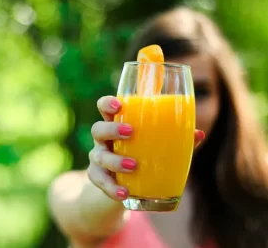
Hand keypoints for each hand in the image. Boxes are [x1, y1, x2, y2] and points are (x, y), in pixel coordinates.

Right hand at [88, 95, 204, 200]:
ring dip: (115, 160)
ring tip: (133, 166)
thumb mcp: (156, 148)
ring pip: (98, 156)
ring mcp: (99, 159)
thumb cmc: (144, 158)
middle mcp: (104, 140)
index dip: (108, 104)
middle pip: (98, 129)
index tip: (120, 105)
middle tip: (130, 132)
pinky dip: (112, 187)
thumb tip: (198, 134)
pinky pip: (100, 181)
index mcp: (118, 126)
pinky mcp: (97, 178)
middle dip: (111, 129)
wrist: (128, 187)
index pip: (105, 108)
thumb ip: (175, 141)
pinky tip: (124, 192)